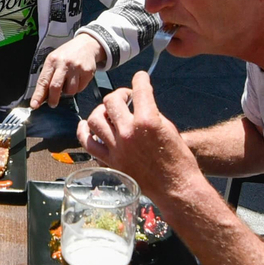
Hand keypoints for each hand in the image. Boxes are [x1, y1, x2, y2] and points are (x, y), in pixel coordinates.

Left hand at [32, 34, 104, 107]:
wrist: (86, 45)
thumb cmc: (66, 55)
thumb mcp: (54, 61)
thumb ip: (48, 76)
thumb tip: (42, 97)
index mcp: (52, 61)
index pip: (43, 80)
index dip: (38, 95)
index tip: (34, 105)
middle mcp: (64, 64)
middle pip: (55, 87)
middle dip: (53, 99)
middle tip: (52, 104)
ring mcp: (76, 68)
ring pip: (70, 91)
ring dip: (68, 92)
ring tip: (68, 83)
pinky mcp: (87, 72)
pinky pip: (80, 88)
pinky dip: (77, 88)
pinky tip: (77, 79)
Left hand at [78, 71, 203, 205]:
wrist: (176, 187)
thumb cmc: (178, 160)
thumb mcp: (169, 128)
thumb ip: (151, 113)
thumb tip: (139, 103)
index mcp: (148, 121)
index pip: (139, 90)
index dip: (140, 79)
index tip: (140, 77)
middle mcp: (129, 132)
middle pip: (111, 101)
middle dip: (119, 94)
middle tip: (126, 97)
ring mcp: (117, 148)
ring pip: (95, 119)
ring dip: (101, 111)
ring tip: (108, 111)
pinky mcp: (111, 162)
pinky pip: (89, 144)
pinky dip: (85, 132)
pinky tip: (87, 126)